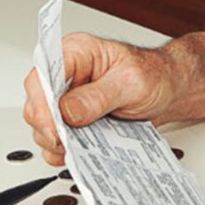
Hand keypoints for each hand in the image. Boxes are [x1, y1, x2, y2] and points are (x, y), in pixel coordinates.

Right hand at [21, 33, 169, 165]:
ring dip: (58, 142)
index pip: (43, 76)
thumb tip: (69, 111)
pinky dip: (65, 152)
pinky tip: (83, 152)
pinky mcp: (71, 119)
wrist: (167, 90)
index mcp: (76, 53)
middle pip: (36, 104)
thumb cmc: (153, 75)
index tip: (55, 128)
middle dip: (50, 128)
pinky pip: (55, 141)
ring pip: (42, 126)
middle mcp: (66, 75)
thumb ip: (99, 96)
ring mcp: (66, 98)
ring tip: (83, 146)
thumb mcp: (131, 83)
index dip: (42, 104)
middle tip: (69, 143)